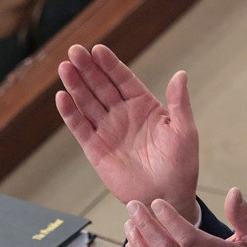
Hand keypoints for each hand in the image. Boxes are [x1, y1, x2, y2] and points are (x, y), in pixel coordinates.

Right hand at [56, 44, 199, 222]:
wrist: (167, 197)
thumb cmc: (181, 166)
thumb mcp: (185, 131)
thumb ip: (179, 103)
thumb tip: (181, 74)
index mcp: (144, 106)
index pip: (123, 79)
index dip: (110, 65)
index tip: (97, 49)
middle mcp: (123, 115)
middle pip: (100, 86)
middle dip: (87, 69)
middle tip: (74, 51)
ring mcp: (108, 131)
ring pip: (87, 103)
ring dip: (75, 85)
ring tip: (65, 67)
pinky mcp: (96, 149)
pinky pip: (80, 128)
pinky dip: (70, 113)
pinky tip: (62, 97)